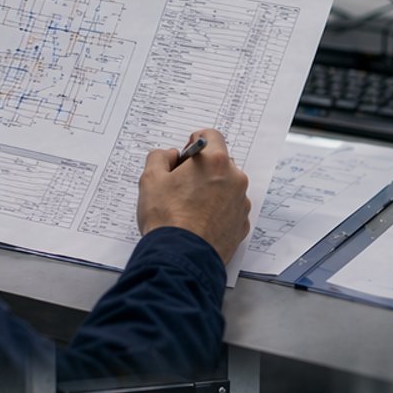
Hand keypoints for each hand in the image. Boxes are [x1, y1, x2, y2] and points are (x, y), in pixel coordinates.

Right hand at [137, 130, 250, 264]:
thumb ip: (159, 157)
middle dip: (203, 169)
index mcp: (215, 162)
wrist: (181, 256)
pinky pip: (230, 209)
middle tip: (182, 184)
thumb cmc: (167, 218)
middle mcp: (235, 180)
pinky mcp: (242, 224)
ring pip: (226, 187)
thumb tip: (170, 156)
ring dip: (211, 190)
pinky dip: (217, 211)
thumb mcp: (150, 179)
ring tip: (189, 207)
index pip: (211, 136)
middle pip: (220, 163)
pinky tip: (199, 221)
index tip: (185, 155)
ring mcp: (241, 203)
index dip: (195, 143)